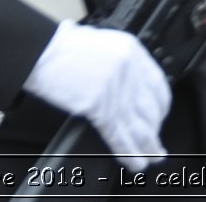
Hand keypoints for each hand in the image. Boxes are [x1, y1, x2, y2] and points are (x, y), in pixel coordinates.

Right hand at [22, 21, 170, 171]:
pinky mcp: (99, 108)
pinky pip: (119, 136)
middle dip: (155, 129)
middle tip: (156, 140)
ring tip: (153, 156)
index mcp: (132, 52)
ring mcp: (115, 91)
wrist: (43, 50)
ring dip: (148, 146)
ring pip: (140, 127)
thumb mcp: (104, 43)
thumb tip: (131, 84)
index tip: (161, 115)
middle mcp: (129, 71)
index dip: (162, 106)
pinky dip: (128, 153)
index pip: (158, 84)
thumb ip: (122, 62)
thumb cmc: (64, 45)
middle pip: (151, 109)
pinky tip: (134, 162)